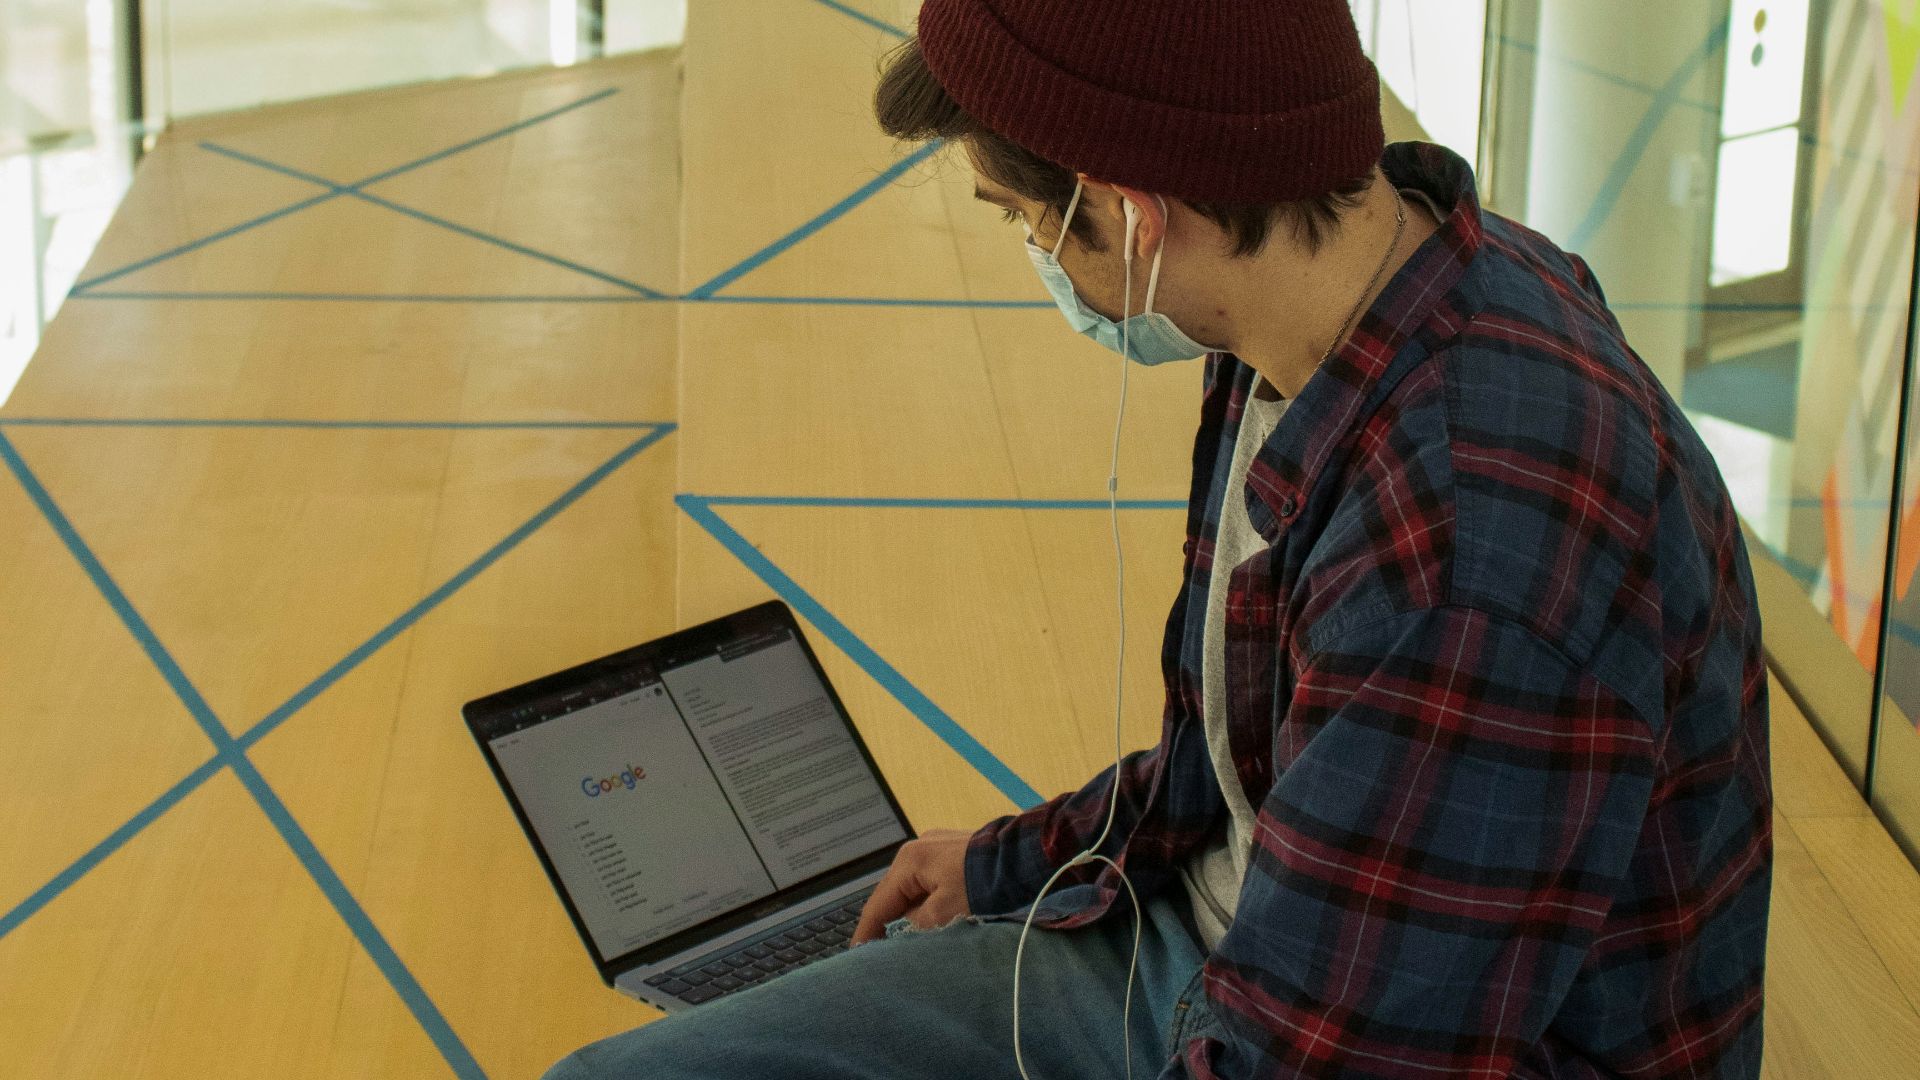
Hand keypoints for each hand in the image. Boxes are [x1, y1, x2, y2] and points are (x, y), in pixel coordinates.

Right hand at [850, 829, 972, 945]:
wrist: (1028, 860)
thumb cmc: (983, 886)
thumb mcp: (944, 913)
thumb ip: (915, 925)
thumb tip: (905, 927)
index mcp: (909, 860)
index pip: (879, 903)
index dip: (866, 931)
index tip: (856, 953)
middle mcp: (919, 847)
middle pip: (895, 893)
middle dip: (888, 920)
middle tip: (882, 951)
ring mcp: (939, 846)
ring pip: (915, 887)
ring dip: (912, 910)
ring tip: (909, 937)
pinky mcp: (959, 852)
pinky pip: (933, 881)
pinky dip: (929, 900)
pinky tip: (934, 915)